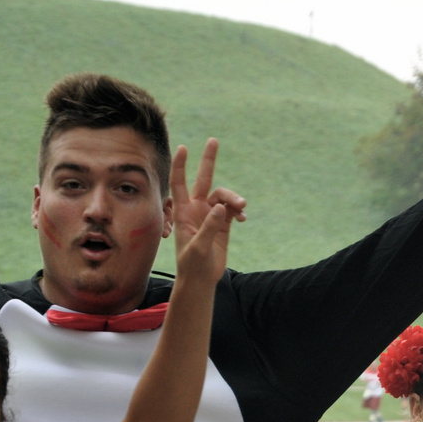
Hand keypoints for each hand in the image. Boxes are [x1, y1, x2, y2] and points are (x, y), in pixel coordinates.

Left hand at [173, 150, 238, 286]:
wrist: (200, 281)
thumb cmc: (192, 266)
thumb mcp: (198, 248)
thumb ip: (209, 227)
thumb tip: (220, 207)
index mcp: (183, 212)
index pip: (179, 183)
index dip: (180, 165)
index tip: (183, 148)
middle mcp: (196, 209)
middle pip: (203, 179)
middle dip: (208, 160)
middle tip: (213, 140)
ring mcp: (210, 216)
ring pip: (223, 196)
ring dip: (233, 198)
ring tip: (242, 207)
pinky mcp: (223, 225)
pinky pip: (232, 210)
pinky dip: (238, 211)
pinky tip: (243, 218)